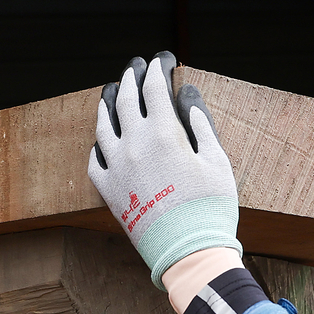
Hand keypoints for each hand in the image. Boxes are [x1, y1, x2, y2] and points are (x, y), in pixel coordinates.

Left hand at [88, 51, 242, 287]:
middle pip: (125, 99)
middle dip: (131, 77)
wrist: (188, 253)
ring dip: (107, 103)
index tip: (162, 60)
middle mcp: (134, 144)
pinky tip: (102, 140)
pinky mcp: (109, 191)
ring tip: (111, 91)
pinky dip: (98, 144)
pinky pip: (95, 160)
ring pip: (103, 125)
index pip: (154, 87)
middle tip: (135, 66)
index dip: (158, 68)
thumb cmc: (211, 208)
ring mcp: (117, 167)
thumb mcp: (217, 161)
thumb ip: (200, 123)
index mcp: (164, 133)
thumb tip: (186, 94)